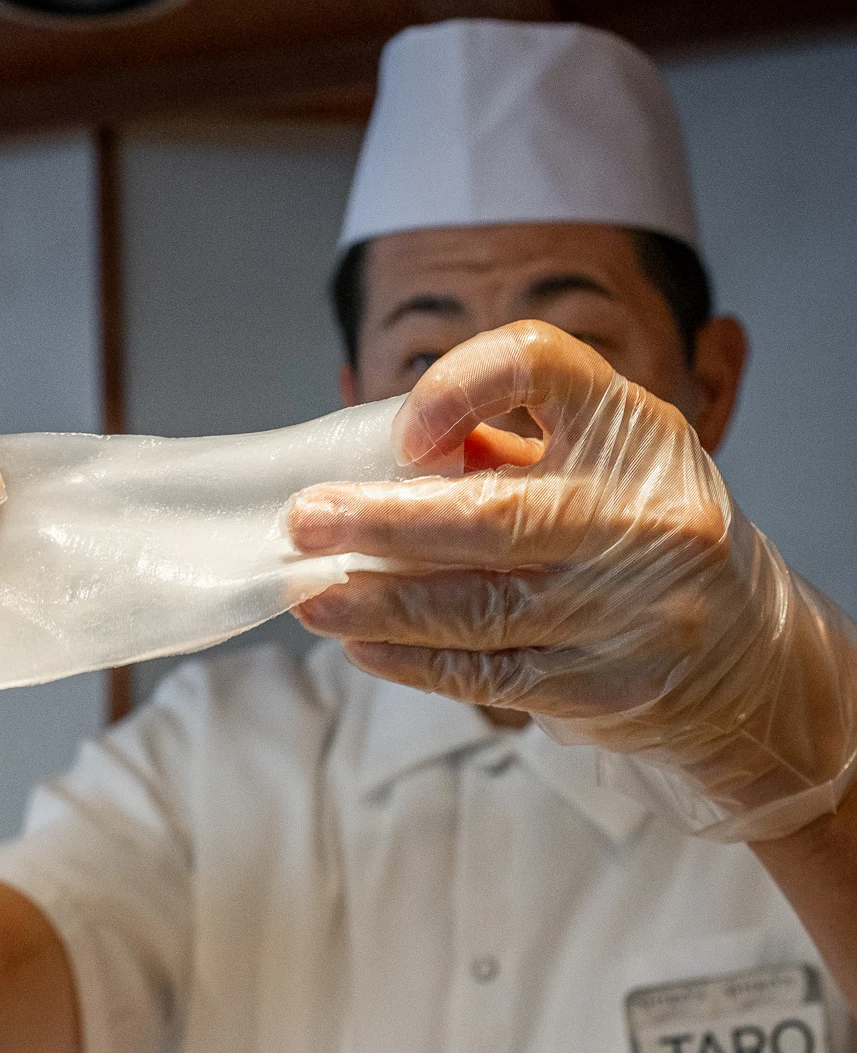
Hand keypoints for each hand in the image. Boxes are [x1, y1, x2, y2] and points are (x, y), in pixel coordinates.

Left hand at [289, 322, 856, 840]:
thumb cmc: (644, 537)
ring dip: (378, 604)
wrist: (747, 657)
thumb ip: (506, 457)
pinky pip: (487, 672)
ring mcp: (627, 609)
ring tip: (312, 597)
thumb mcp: (605, 468)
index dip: (457, 387)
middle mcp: (642, 515)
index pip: (539, 366)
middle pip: (490, 515)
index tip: (407, 433)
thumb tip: (370, 469)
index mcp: (634, 430)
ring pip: (477, 607)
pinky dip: (412, 659)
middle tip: (305, 522)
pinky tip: (362, 645)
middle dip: (379, 520)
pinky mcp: (605, 685)